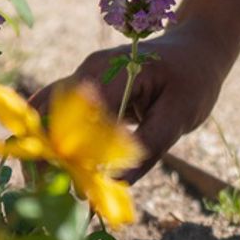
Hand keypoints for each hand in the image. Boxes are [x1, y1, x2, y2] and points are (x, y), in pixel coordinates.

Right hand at [29, 17, 230, 180]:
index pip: (78, 117)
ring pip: (48, 112)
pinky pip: (60, 113)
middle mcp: (91, 71)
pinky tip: (54, 167)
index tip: (74, 186)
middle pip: (51, 112)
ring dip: (44, 147)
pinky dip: (54, 140)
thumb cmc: (192, 78)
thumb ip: (149, 145)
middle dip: (45, 152)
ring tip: (46, 185)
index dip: (71, 153)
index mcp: (113, 72)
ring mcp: (86, 77)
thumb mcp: (179, 114)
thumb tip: (117, 183)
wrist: (196, 48)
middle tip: (50, 191)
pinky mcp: (88, 88)